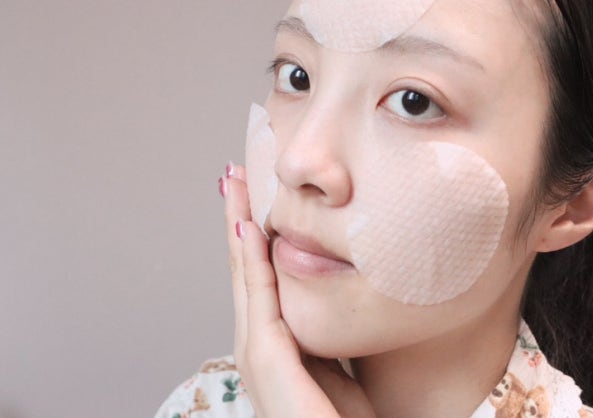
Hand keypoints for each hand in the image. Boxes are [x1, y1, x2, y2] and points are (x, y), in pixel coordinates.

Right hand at [221, 163, 374, 417]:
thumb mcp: (341, 363)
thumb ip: (333, 335)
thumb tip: (345, 303)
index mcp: (276, 343)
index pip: (262, 278)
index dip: (255, 235)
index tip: (255, 196)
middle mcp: (259, 345)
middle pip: (246, 269)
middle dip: (238, 219)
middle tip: (233, 173)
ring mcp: (257, 354)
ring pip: (245, 275)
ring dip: (238, 227)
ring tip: (233, 184)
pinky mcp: (267, 362)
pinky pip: (259, 299)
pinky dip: (250, 261)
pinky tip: (246, 227)